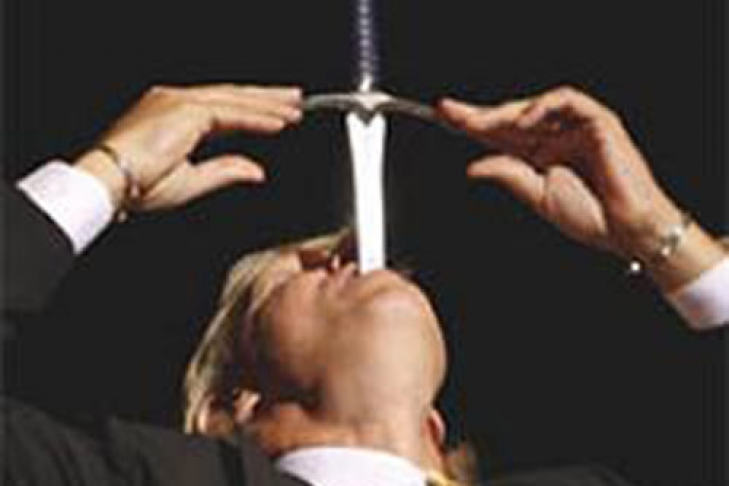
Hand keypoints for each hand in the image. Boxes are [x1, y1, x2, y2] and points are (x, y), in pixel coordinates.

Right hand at [75, 84, 302, 210]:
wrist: (110, 183)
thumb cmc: (137, 185)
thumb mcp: (192, 180)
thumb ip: (225, 171)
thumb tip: (256, 171)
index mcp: (174, 115)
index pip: (224, 108)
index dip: (254, 111)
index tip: (279, 116)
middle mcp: (176, 101)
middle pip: (233, 96)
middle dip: (268, 98)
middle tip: (296, 99)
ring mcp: (179, 101)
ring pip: (236, 99)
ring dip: (269, 105)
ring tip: (296, 109)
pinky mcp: (186, 110)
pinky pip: (232, 113)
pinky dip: (258, 118)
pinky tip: (280, 122)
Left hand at [438, 86, 724, 288]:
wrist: (627, 231)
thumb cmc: (590, 216)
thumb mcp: (537, 196)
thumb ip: (507, 175)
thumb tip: (471, 167)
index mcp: (540, 156)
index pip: (500, 134)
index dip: (472, 124)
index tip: (444, 116)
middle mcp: (555, 138)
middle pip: (511, 117)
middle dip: (478, 113)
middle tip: (448, 111)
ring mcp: (576, 128)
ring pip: (534, 106)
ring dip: (504, 112)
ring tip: (480, 122)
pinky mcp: (598, 122)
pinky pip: (567, 101)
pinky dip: (543, 106)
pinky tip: (522, 121)